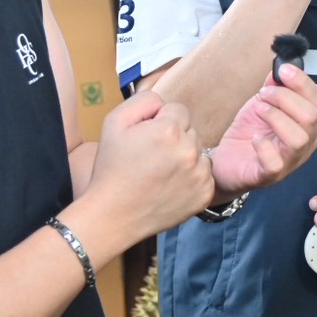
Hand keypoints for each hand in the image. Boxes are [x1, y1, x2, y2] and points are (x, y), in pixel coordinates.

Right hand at [88, 91, 213, 236]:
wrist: (112, 215)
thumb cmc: (111, 168)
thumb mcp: (115, 121)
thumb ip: (144, 100)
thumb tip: (164, 104)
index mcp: (170, 130)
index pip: (178, 109)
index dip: (159, 122)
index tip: (146, 139)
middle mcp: (190, 151)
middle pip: (190, 130)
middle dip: (173, 138)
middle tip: (151, 157)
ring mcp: (200, 175)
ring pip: (199, 152)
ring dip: (184, 158)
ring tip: (160, 172)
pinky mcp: (205, 195)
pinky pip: (205, 175)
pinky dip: (191, 178)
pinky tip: (169, 186)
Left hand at [209, 62, 316, 196]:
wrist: (226, 162)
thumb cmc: (250, 133)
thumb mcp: (263, 104)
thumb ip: (275, 87)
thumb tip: (281, 68)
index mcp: (308, 124)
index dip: (302, 82)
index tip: (283, 70)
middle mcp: (306, 144)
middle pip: (312, 117)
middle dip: (285, 98)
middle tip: (263, 95)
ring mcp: (290, 161)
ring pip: (298, 138)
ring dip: (275, 117)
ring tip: (259, 111)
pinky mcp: (270, 175)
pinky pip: (276, 163)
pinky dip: (263, 145)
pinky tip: (254, 137)